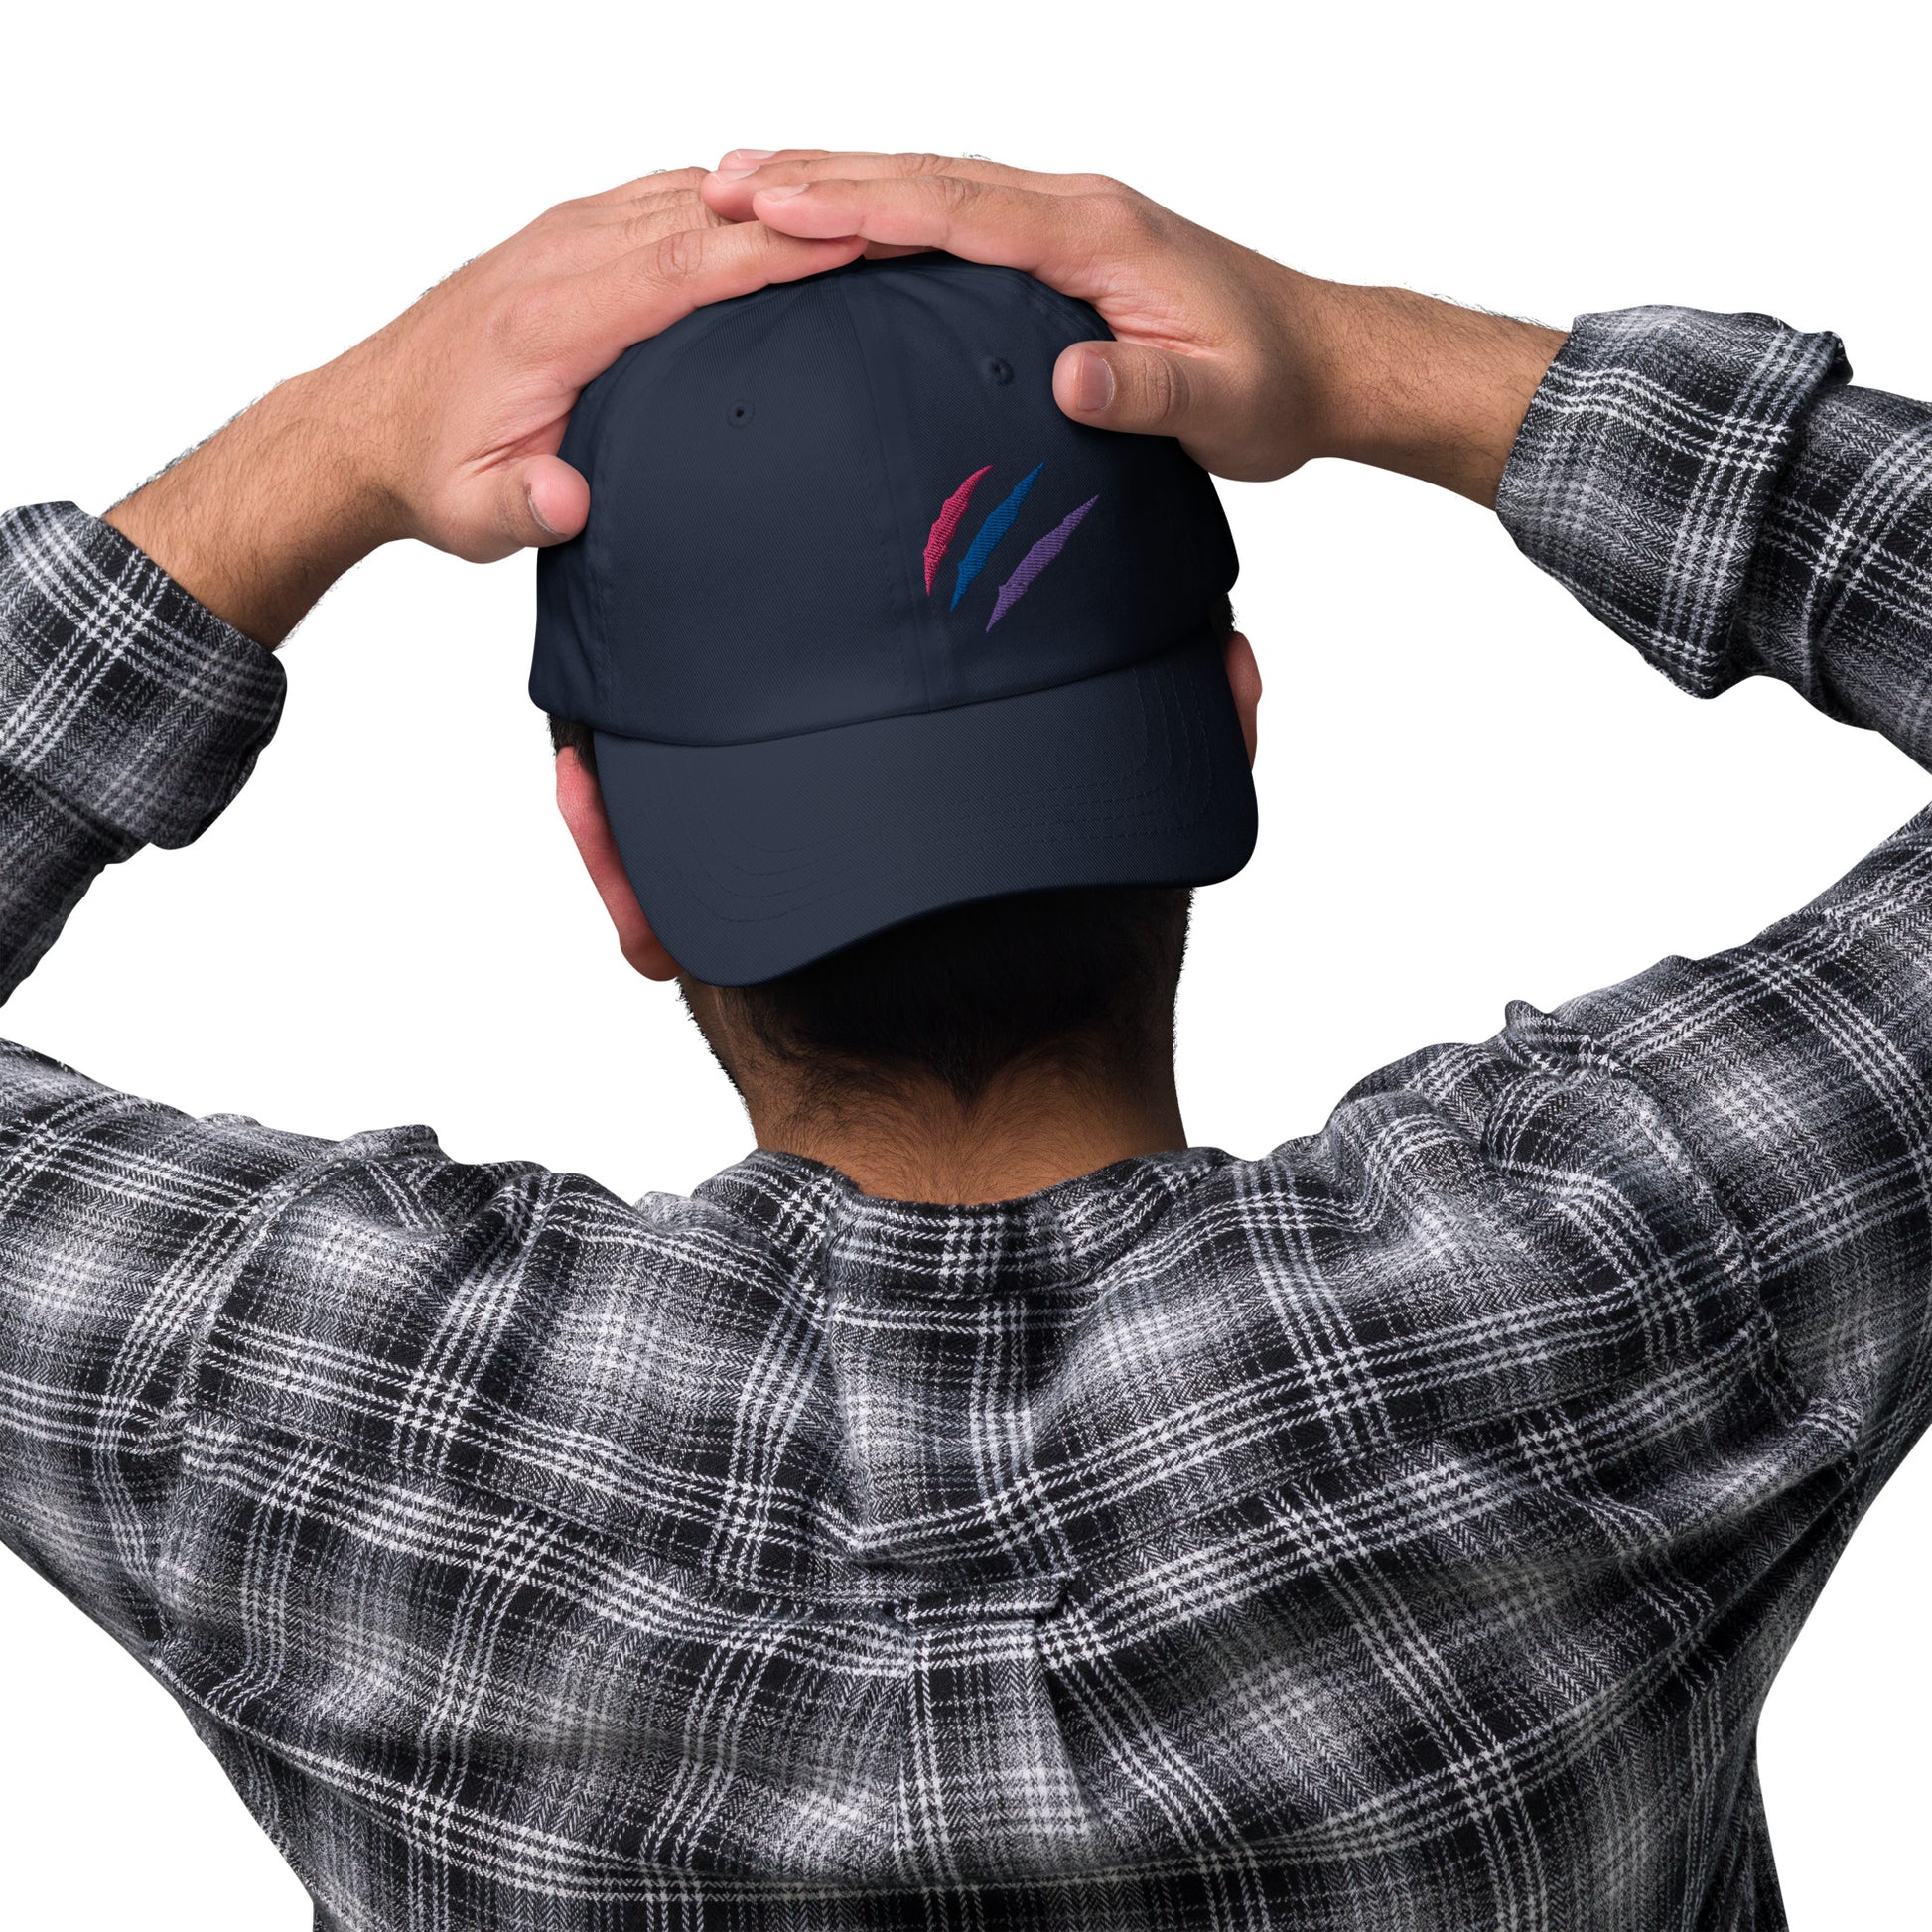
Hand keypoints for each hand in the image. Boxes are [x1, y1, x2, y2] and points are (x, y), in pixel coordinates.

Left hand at [107, 171, 863, 643]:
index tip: (855, 238)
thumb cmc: (432, 467)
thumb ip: (522, 505)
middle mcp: (563, 257)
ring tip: (871, 204)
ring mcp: (569, 236)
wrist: (364, 424)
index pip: (684, 265)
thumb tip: (568, 501)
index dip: (773, 250)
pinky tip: (789, 215)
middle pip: (705, 214)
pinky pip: (669, 200)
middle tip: (903, 209)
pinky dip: (735, 202)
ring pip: (691, 195)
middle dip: (805, 208)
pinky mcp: (575, 236)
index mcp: (553, 318)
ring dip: (778, 197)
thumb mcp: (471, 510)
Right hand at [701, 151, 1564, 504]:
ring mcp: (1065, 219)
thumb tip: (1072, 377)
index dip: (860, 202)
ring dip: (841, 183)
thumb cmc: (1272, 383)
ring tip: (747, 185)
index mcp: (1097, 233)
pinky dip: (887, 209)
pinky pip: (955, 214)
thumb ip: (1148, 388)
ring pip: (934, 185)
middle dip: (819, 175)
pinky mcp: (1060, 246)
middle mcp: (1073, 207)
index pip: (957, 206)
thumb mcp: (1222, 404)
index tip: (773, 200)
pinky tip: (839, 224)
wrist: (1322, 360)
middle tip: (719, 178)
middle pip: (927, 176)